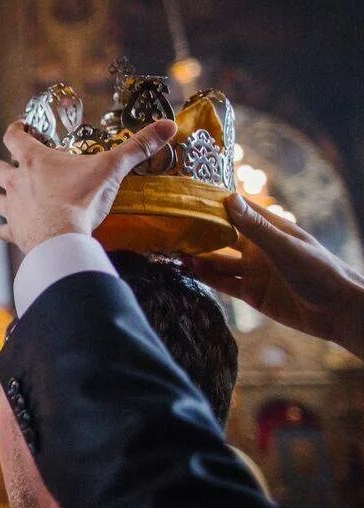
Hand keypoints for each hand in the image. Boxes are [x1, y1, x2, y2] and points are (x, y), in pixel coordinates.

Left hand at [0, 119, 177, 253]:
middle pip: (0, 168)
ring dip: (6, 196)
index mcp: (34, 160)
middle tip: (23, 167)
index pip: (13, 136)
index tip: (22, 128)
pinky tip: (15, 230)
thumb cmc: (82, 200)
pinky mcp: (15, 232)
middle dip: (8, 166)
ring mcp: (12, 208)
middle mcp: (15, 182)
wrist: (62, 240)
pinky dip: (8, 229)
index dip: (15, 129)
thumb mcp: (112, 168)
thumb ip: (137, 147)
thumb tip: (167, 126)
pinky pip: (3, 230)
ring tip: (20, 198)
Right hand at [186, 195, 363, 356]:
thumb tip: (228, 199)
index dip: (213, 202)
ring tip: (174, 252)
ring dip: (198, 257)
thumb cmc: (318, 271)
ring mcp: (253, 271)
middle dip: (198, 232)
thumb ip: (255, 226)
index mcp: (269, 228)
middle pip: (222, 235)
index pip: (236, 209)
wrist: (337, 311)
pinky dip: (206, 278)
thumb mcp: (283, 246)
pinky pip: (223, 283)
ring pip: (218, 261)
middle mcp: (258, 247)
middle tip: (170, 227)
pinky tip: (189, 272)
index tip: (185, 196)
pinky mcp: (251, 293)